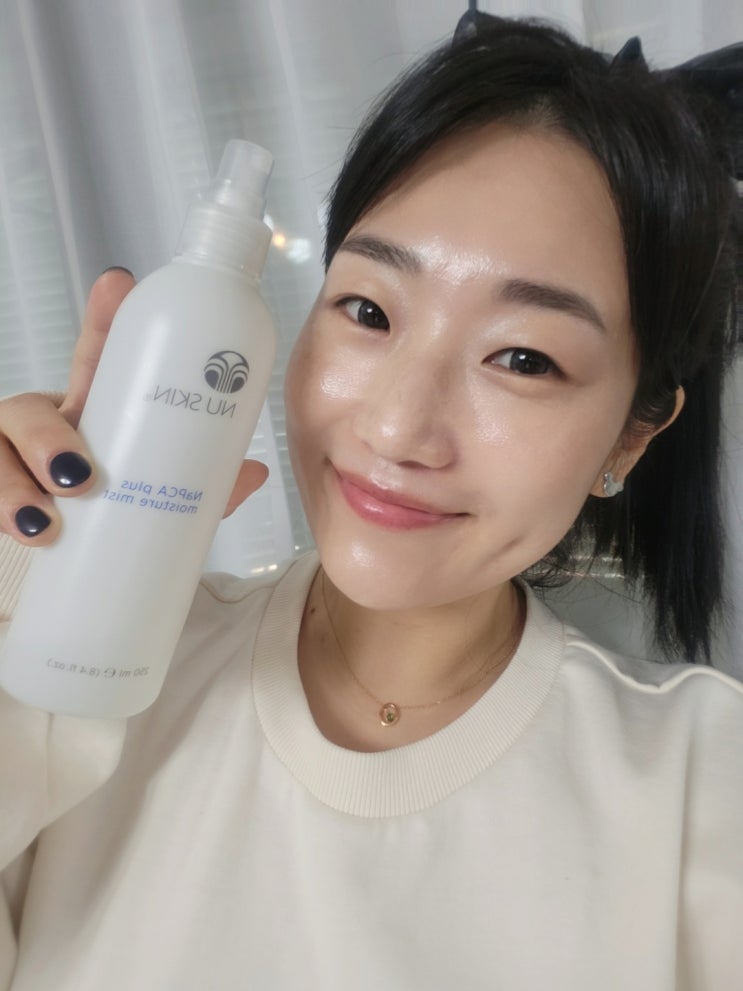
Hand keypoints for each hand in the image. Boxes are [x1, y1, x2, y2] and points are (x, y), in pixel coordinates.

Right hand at [0, 269, 268, 546]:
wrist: (73, 553)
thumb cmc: (117, 510)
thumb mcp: (156, 490)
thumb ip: (197, 482)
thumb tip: (252, 473)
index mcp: (91, 414)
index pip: (93, 360)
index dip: (102, 322)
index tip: (118, 287)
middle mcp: (44, 430)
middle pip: (30, 411)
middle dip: (48, 436)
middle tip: (82, 476)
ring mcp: (10, 461)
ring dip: (16, 487)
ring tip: (47, 524)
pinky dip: (4, 516)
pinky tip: (31, 535)